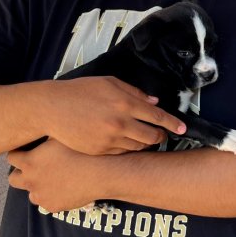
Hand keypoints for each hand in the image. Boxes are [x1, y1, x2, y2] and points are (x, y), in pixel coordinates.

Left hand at [7, 139, 99, 211]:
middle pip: (13, 179)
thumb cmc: (83, 150)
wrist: (100, 173)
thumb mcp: (62, 135)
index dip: (18, 153)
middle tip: (34, 167)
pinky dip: (53, 196)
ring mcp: (41, 195)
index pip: (11, 157)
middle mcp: (31, 180)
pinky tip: (65, 187)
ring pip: (31, 193)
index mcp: (30, 161)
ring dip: (38, 186)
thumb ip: (47, 135)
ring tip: (53, 178)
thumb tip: (42, 124)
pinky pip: (47, 202)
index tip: (25, 151)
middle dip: (21, 173)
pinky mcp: (52, 206)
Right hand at [42, 76, 185, 154]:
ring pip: (138, 147)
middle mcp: (120, 123)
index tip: (183, 129)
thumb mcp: (109, 83)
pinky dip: (128, 148)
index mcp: (125, 103)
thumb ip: (134, 93)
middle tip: (162, 134)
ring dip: (145, 143)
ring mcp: (110, 139)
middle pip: (151, 136)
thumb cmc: (81, 91)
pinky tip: (126, 141)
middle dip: (161, 136)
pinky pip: (122, 153)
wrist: (53, 108)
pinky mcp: (100, 150)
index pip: (157, 116)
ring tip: (144, 137)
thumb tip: (154, 103)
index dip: (173, 124)